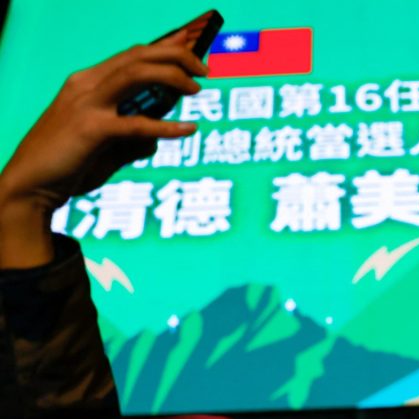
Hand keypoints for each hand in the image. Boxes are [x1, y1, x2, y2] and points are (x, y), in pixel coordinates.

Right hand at [0, 31, 205, 267]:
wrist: (33, 186)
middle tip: (204, 69)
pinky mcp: (91, 129)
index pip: (132, 56)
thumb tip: (157, 139)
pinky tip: (188, 130)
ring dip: (171, 75)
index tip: (195, 52)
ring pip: (136, 73)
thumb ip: (132, 139)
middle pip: (137, 55)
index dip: (166, 50)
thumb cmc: (69, 166)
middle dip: (175, 55)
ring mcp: (87, 104)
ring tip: (197, 89)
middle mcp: (86, 85)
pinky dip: (166, 126)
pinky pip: (137, 124)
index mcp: (88, 83)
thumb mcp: (107, 148)